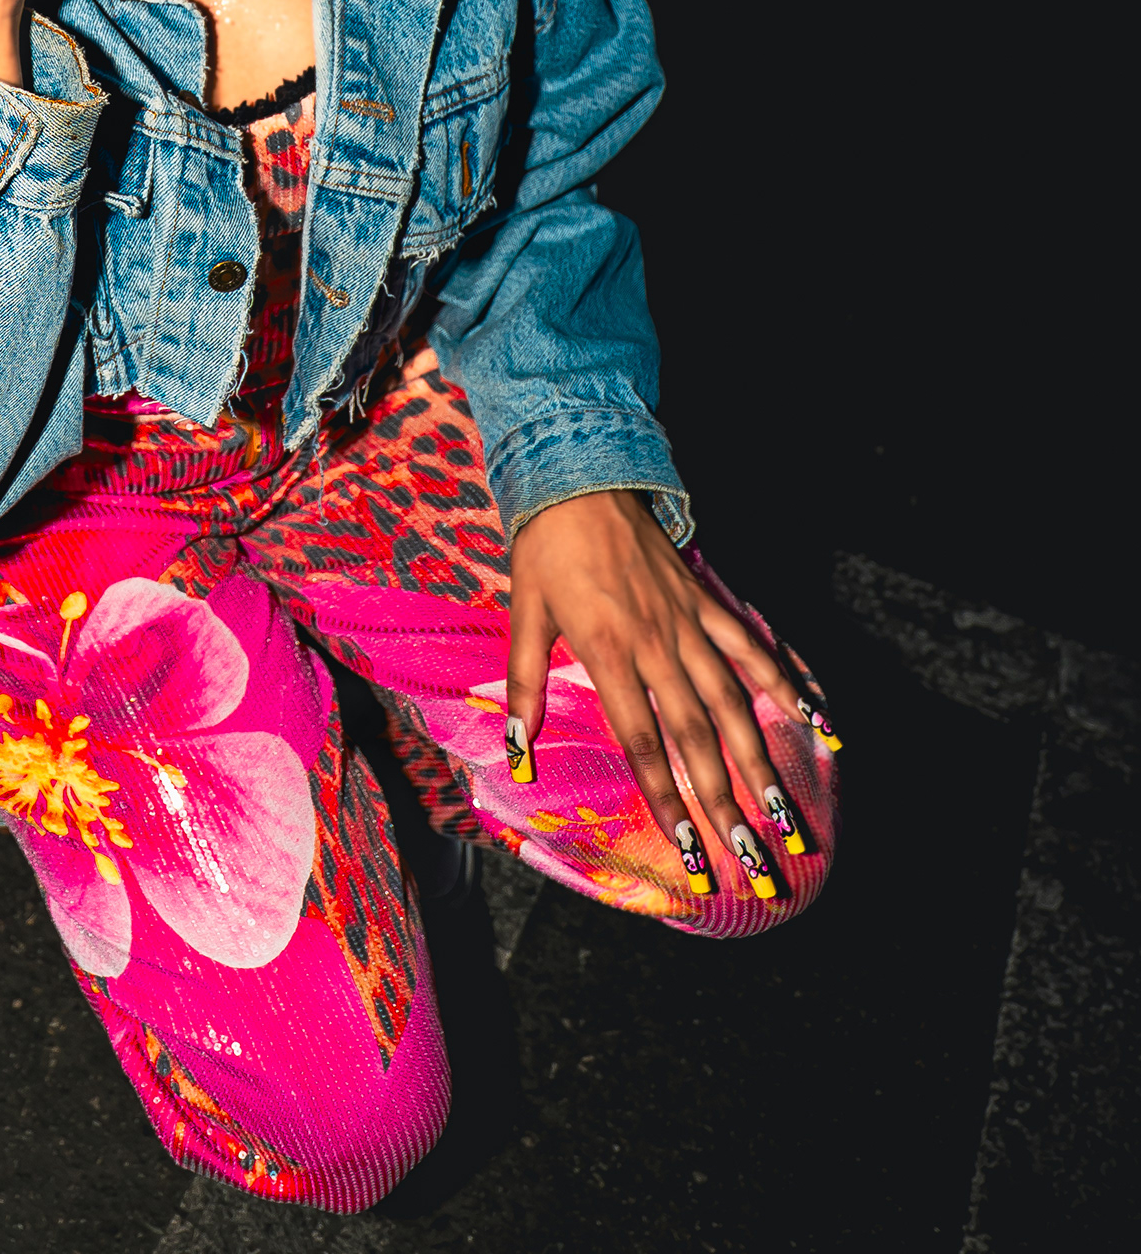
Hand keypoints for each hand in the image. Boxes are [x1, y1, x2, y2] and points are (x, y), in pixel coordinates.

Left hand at [506, 489, 806, 892]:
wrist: (582, 476)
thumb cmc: (546, 548)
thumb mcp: (523, 615)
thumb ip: (523, 685)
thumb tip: (517, 753)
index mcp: (608, 652)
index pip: (643, 741)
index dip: (667, 800)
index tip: (687, 852)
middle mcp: (657, 644)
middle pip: (697, 736)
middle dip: (725, 802)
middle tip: (753, 858)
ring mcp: (689, 623)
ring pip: (734, 702)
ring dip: (763, 760)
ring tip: (788, 813)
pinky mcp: (707, 602)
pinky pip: (752, 647)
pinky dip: (785, 682)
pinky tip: (817, 720)